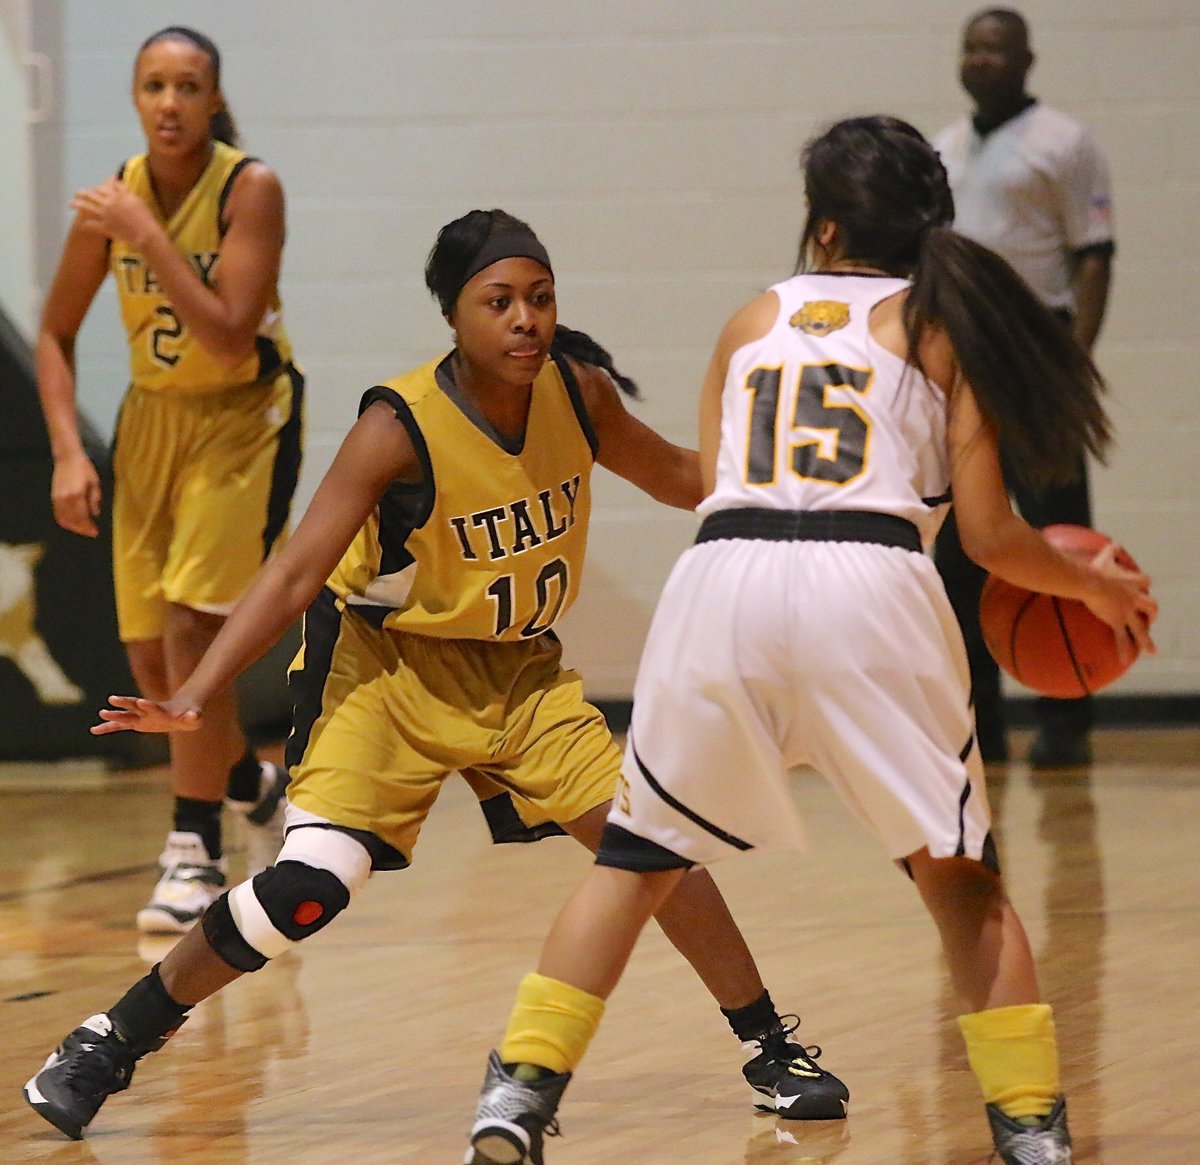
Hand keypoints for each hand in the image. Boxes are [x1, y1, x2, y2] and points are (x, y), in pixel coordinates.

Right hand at [50, 454, 101, 536]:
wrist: (67, 457)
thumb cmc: (84, 468)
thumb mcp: (94, 483)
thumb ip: (95, 499)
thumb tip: (96, 514)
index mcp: (77, 494)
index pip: (82, 517)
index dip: (89, 527)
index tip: (95, 532)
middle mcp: (65, 498)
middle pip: (72, 520)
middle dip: (82, 529)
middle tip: (91, 532)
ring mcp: (57, 497)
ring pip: (63, 519)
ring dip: (73, 527)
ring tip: (83, 529)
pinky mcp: (53, 496)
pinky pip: (57, 513)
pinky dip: (64, 521)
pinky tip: (72, 522)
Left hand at [70, 178, 157, 247]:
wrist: (145, 234)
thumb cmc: (145, 217)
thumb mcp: (137, 200)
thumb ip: (124, 190)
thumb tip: (116, 182)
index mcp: (117, 196)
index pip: (105, 187)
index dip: (99, 187)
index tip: (96, 188)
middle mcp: (108, 203)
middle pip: (92, 195)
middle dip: (83, 193)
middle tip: (77, 193)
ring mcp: (105, 215)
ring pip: (86, 207)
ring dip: (77, 204)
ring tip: (70, 204)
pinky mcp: (104, 227)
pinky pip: (92, 225)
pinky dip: (86, 224)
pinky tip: (82, 224)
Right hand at [92, 695, 202, 734]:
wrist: (182, 712)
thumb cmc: (190, 714)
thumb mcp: (195, 717)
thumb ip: (193, 716)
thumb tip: (194, 716)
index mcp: (162, 710)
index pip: (154, 707)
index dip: (149, 705)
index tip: (141, 701)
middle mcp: (148, 712)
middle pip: (135, 706)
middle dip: (126, 703)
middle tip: (113, 698)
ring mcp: (141, 717)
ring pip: (125, 715)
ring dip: (114, 715)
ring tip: (102, 713)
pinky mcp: (136, 723)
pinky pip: (120, 726)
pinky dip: (108, 727)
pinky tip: (94, 729)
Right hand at [1080, 542, 1157, 663]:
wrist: (1089, 582)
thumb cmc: (1095, 569)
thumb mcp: (1104, 556)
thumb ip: (1110, 550)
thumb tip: (1113, 542)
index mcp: (1131, 582)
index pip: (1144, 582)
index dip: (1144, 585)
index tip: (1142, 587)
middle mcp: (1133, 598)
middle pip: (1150, 606)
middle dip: (1151, 613)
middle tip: (1149, 619)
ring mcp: (1127, 611)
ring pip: (1142, 627)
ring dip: (1147, 640)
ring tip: (1151, 651)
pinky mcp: (1117, 621)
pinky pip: (1122, 638)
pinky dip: (1124, 649)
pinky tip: (1125, 661)